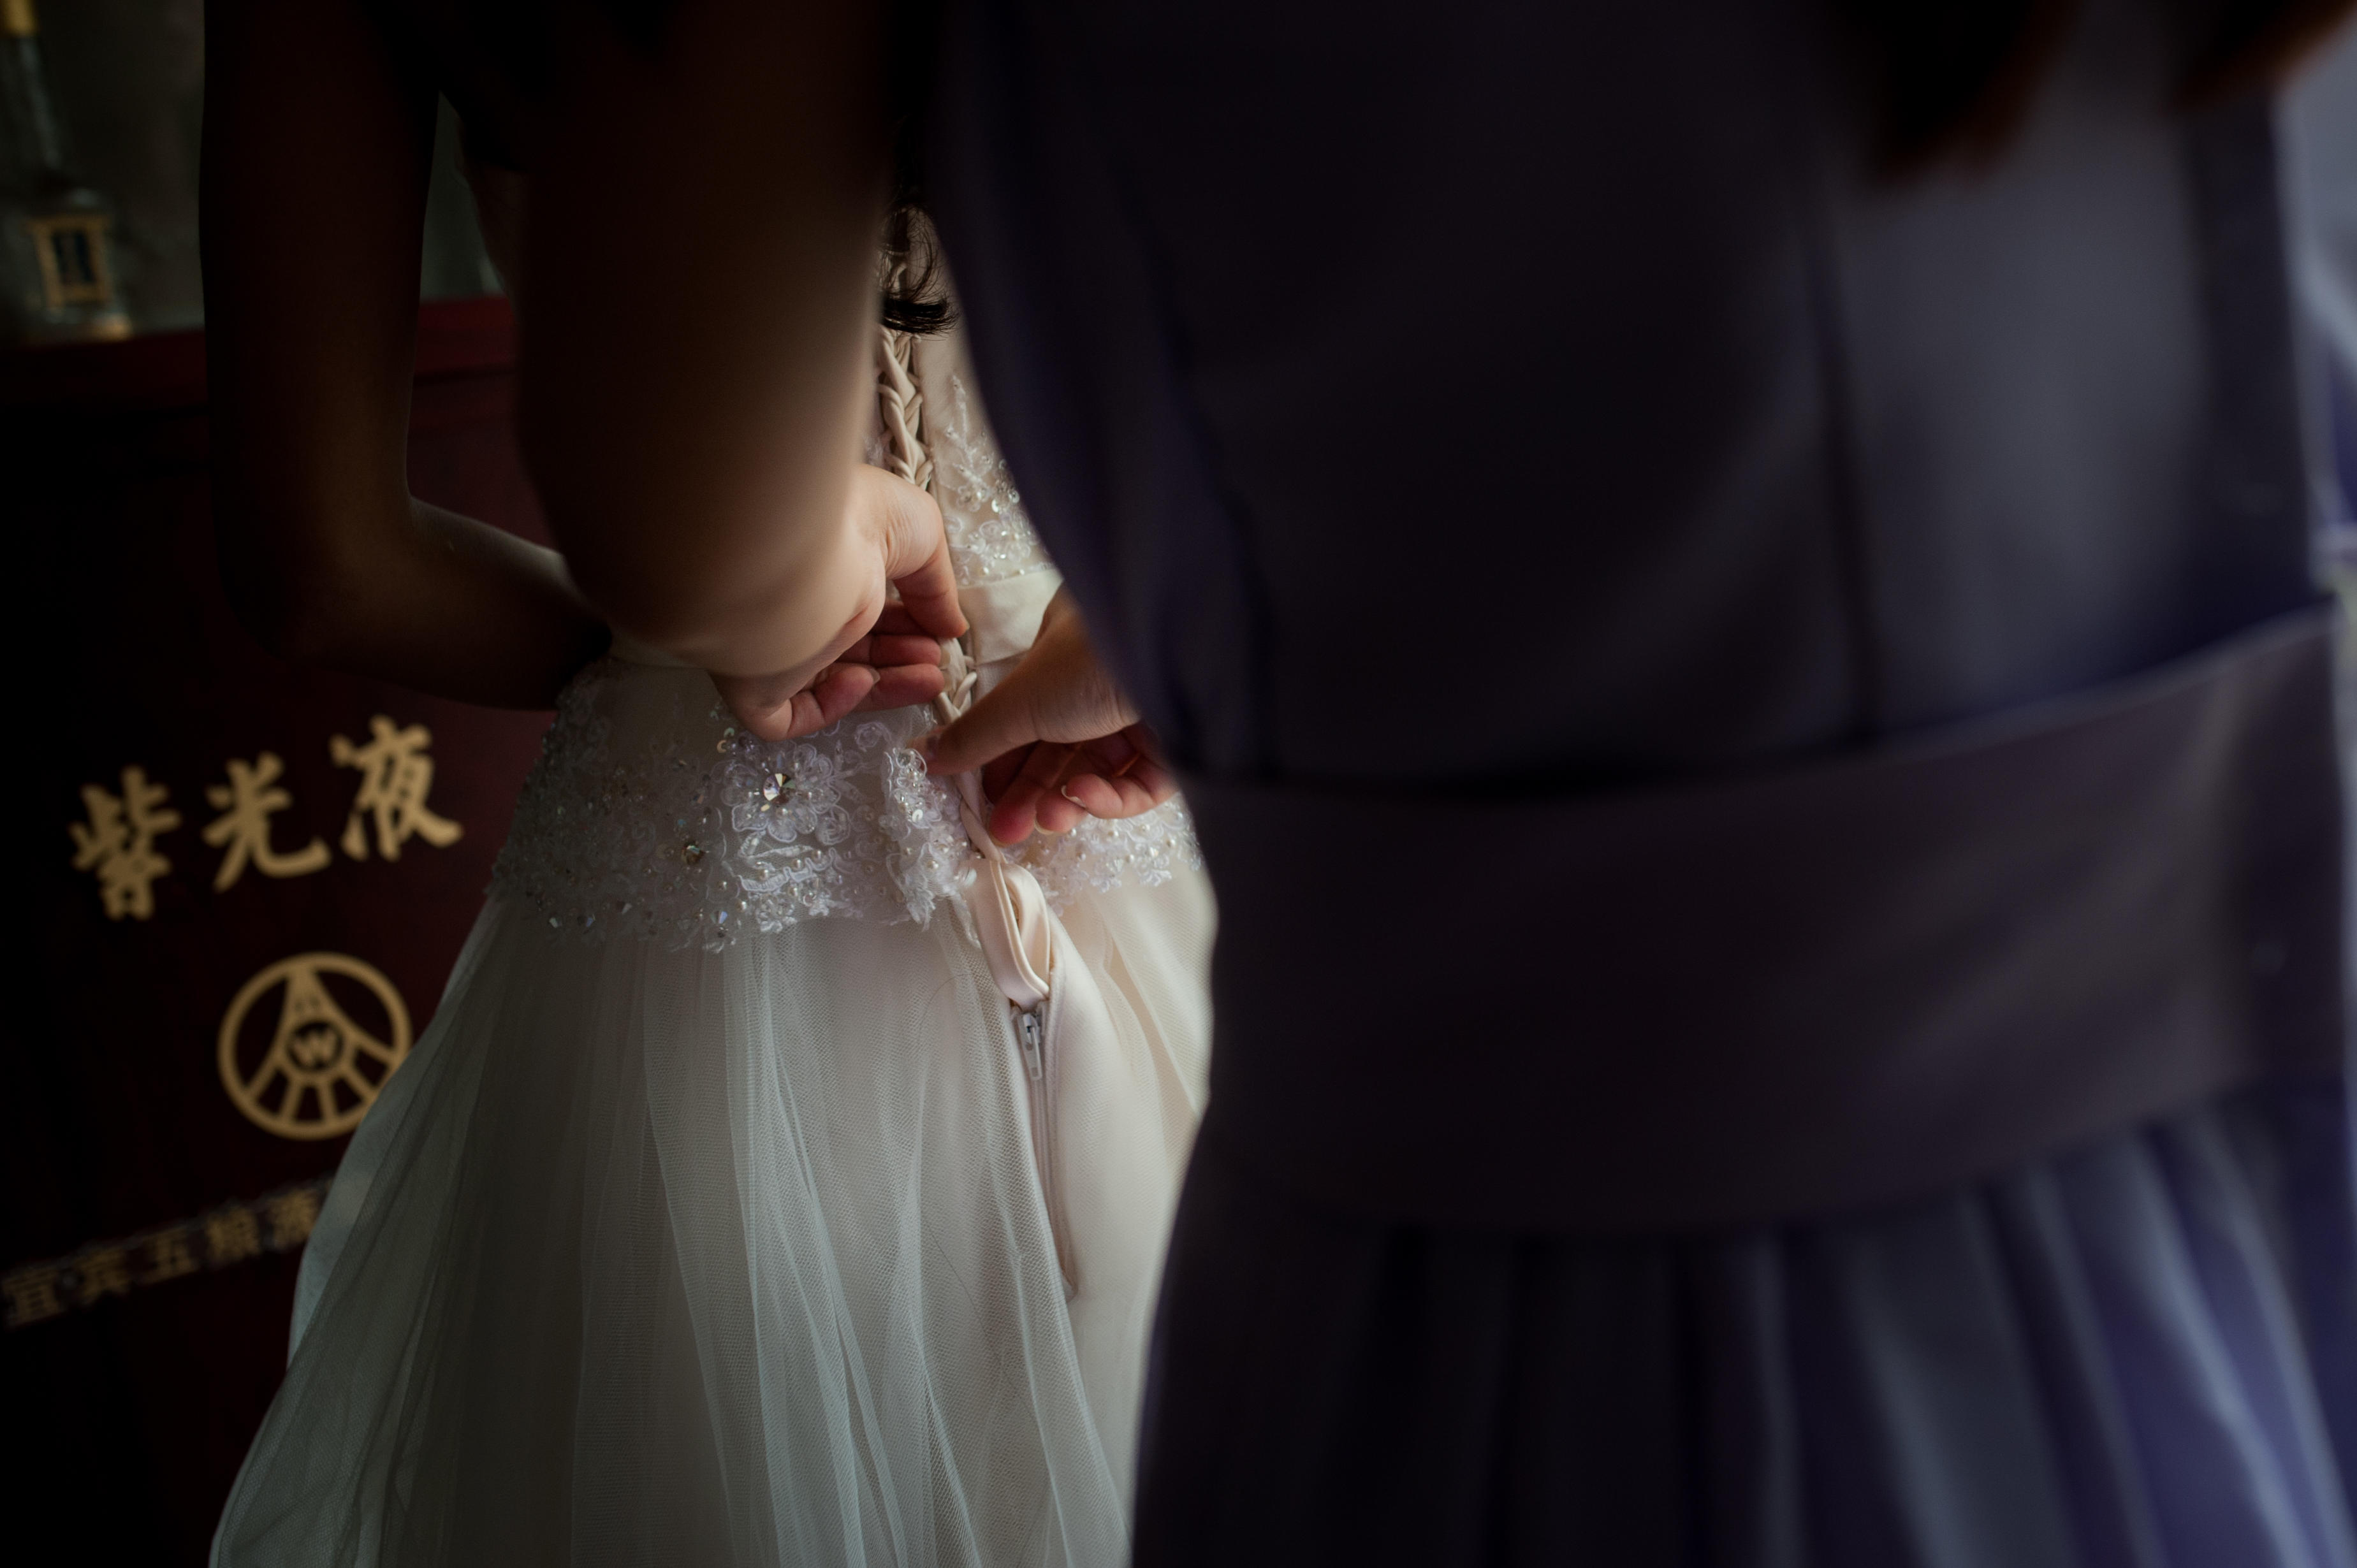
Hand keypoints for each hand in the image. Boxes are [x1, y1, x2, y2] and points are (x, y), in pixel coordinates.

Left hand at [711, 466, 966, 739]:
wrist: (799, 537)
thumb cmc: (859, 519)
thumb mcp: (921, 536)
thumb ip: (937, 589)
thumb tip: (953, 629)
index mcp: (824, 565)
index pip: (862, 608)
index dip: (905, 625)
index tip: (939, 634)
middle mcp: (794, 605)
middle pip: (850, 648)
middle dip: (901, 657)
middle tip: (937, 660)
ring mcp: (770, 646)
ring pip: (826, 685)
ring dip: (884, 684)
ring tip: (929, 678)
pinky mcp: (748, 684)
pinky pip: (783, 716)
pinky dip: (830, 707)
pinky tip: (861, 678)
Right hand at [926, 588, 1175, 843]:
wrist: (1186, 659)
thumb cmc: (1093, 661)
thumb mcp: (1021, 699)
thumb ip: (975, 736)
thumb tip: (925, 758)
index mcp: (1065, 652)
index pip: (1026, 716)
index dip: (999, 759)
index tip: (978, 796)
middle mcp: (1105, 680)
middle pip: (1058, 749)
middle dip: (1029, 793)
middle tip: (1005, 830)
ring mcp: (1143, 711)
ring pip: (1098, 771)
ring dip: (1066, 799)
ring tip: (1049, 819)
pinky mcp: (1179, 745)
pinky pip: (1138, 783)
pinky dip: (1111, 797)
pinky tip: (1087, 797)